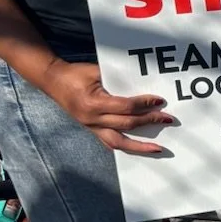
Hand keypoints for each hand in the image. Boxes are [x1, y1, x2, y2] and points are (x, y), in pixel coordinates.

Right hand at [39, 59, 172, 154]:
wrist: (52, 81)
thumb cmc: (75, 73)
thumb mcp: (96, 71)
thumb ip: (118, 81)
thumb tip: (144, 85)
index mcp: (93, 103)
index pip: (126, 107)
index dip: (145, 104)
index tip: (160, 101)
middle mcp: (92, 119)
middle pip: (127, 125)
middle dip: (149, 122)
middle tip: (168, 119)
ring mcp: (90, 127)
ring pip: (118, 143)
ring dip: (140, 147)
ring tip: (158, 149)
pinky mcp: (91, 130)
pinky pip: (110, 143)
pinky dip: (126, 147)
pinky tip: (139, 149)